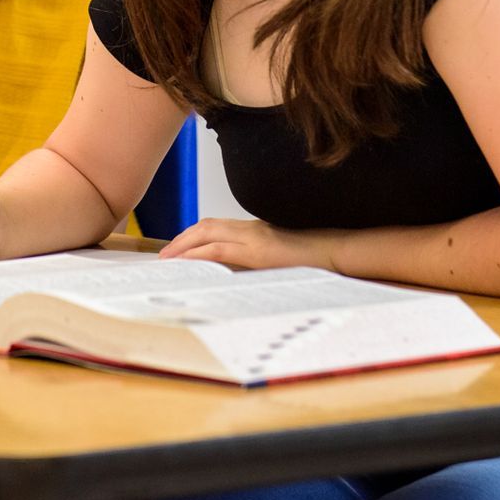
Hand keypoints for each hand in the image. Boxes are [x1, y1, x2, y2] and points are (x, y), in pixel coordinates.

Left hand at [158, 218, 340, 270]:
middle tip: (164, 256)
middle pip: (206, 225)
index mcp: (255, 229)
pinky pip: (219, 248)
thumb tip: (234, 274)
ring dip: (184, 245)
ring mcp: (254, 236)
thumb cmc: (310, 261)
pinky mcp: (258, 250)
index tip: (177, 248)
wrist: (335, 254)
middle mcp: (251, 228)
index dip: (193, 235)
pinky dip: (198, 254)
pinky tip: (186, 263)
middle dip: (182, 239)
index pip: (216, 226)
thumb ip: (256, 261)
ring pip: (208, 232)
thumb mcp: (278, 259)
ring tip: (168, 260)